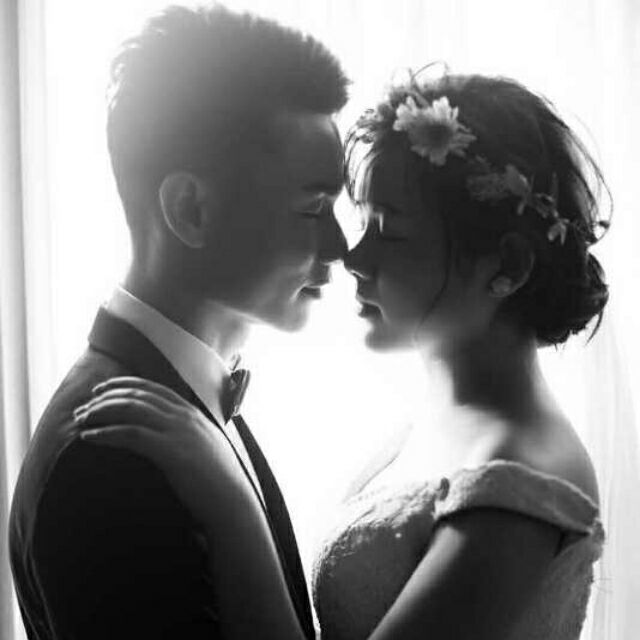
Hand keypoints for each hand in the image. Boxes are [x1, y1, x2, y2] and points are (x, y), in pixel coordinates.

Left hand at [74, 377, 251, 522]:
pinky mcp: (170, 451)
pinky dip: (106, 432)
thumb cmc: (217, 481)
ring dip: (102, 412)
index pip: (154, 388)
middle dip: (107, 397)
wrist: (232, 501)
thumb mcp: (204, 448)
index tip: (102, 389)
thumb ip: (188, 435)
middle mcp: (185, 416)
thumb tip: (168, 436)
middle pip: (139, 395)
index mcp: (192, 413)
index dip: (125, 385)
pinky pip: (131, 434)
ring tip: (81, 420)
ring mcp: (179, 431)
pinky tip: (89, 438)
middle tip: (84, 406)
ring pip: (132, 409)